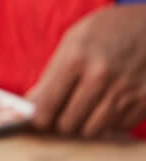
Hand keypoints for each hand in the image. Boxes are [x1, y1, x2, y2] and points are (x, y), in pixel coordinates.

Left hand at [27, 2, 145, 137]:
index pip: (47, 104)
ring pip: (93, 131)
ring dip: (85, 125)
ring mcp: (126, 92)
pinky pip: (118, 128)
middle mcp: (100, 77)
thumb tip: (35, 105)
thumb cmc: (108, 30)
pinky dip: (110, 123)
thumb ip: (53, 74)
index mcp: (76, 57)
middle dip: (61, 122)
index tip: (39, 119)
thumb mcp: (74, 40)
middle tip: (62, 113)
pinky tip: (108, 106)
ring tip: (85, 110)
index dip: (39, 117)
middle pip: (69, 123)